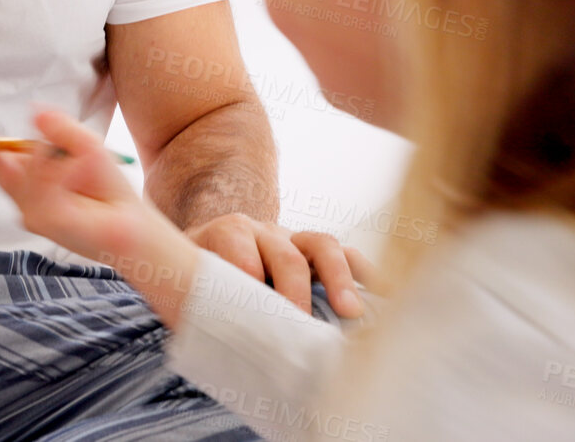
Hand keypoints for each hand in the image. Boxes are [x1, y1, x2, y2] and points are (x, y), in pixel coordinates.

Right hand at [0, 106, 184, 274]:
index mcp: (31, 178)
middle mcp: (25, 197)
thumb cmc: (107, 188)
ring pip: (25, 171)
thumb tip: (35, 113)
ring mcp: (30, 211)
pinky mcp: (43, 220)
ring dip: (50, 156)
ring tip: (82, 160)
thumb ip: (60, 129)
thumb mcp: (86, 145)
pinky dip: (62, 171)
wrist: (129, 223)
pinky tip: (80, 169)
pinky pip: (43, 184)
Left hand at [184, 214, 373, 318]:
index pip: (239, 253)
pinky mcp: (318, 250)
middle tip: (299, 327)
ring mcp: (295, 237)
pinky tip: (384, 297)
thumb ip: (197, 300)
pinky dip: (367, 274)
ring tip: (351, 313)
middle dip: (294, 292)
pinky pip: (348, 255)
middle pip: (285, 254)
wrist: (214, 245)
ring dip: (339, 280)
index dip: (248, 281)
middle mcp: (264, 231)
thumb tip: (210, 342)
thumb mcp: (189, 280)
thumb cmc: (202, 277)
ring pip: (323, 246)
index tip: (254, 318)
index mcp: (226, 234)